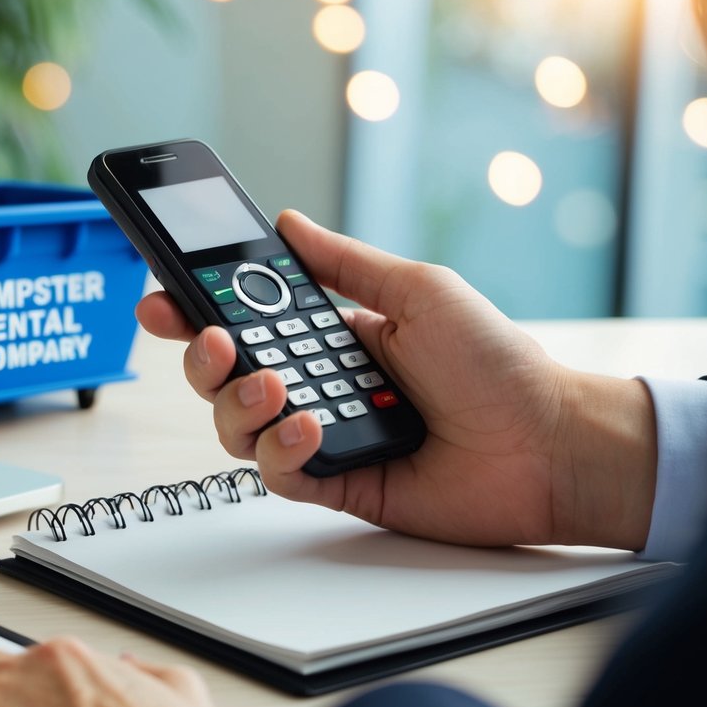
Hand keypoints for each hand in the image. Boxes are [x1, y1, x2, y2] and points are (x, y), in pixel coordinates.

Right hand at [137, 210, 655, 550]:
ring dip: (238, 403)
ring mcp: (323, 437)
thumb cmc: (496, 362)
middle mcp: (317, 384)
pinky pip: (277, 472)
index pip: (244, 320)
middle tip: (213, 341)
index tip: (160, 296)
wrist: (547, 442)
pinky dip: (280, 449)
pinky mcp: (336, 483)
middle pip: (224, 375)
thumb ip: (344, 263)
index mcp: (331, 335)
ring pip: (237, 426)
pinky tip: (310, 427)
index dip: (194, 310)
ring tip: (276, 385)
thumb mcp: (417, 291)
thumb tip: (288, 223)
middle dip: (201, 357)